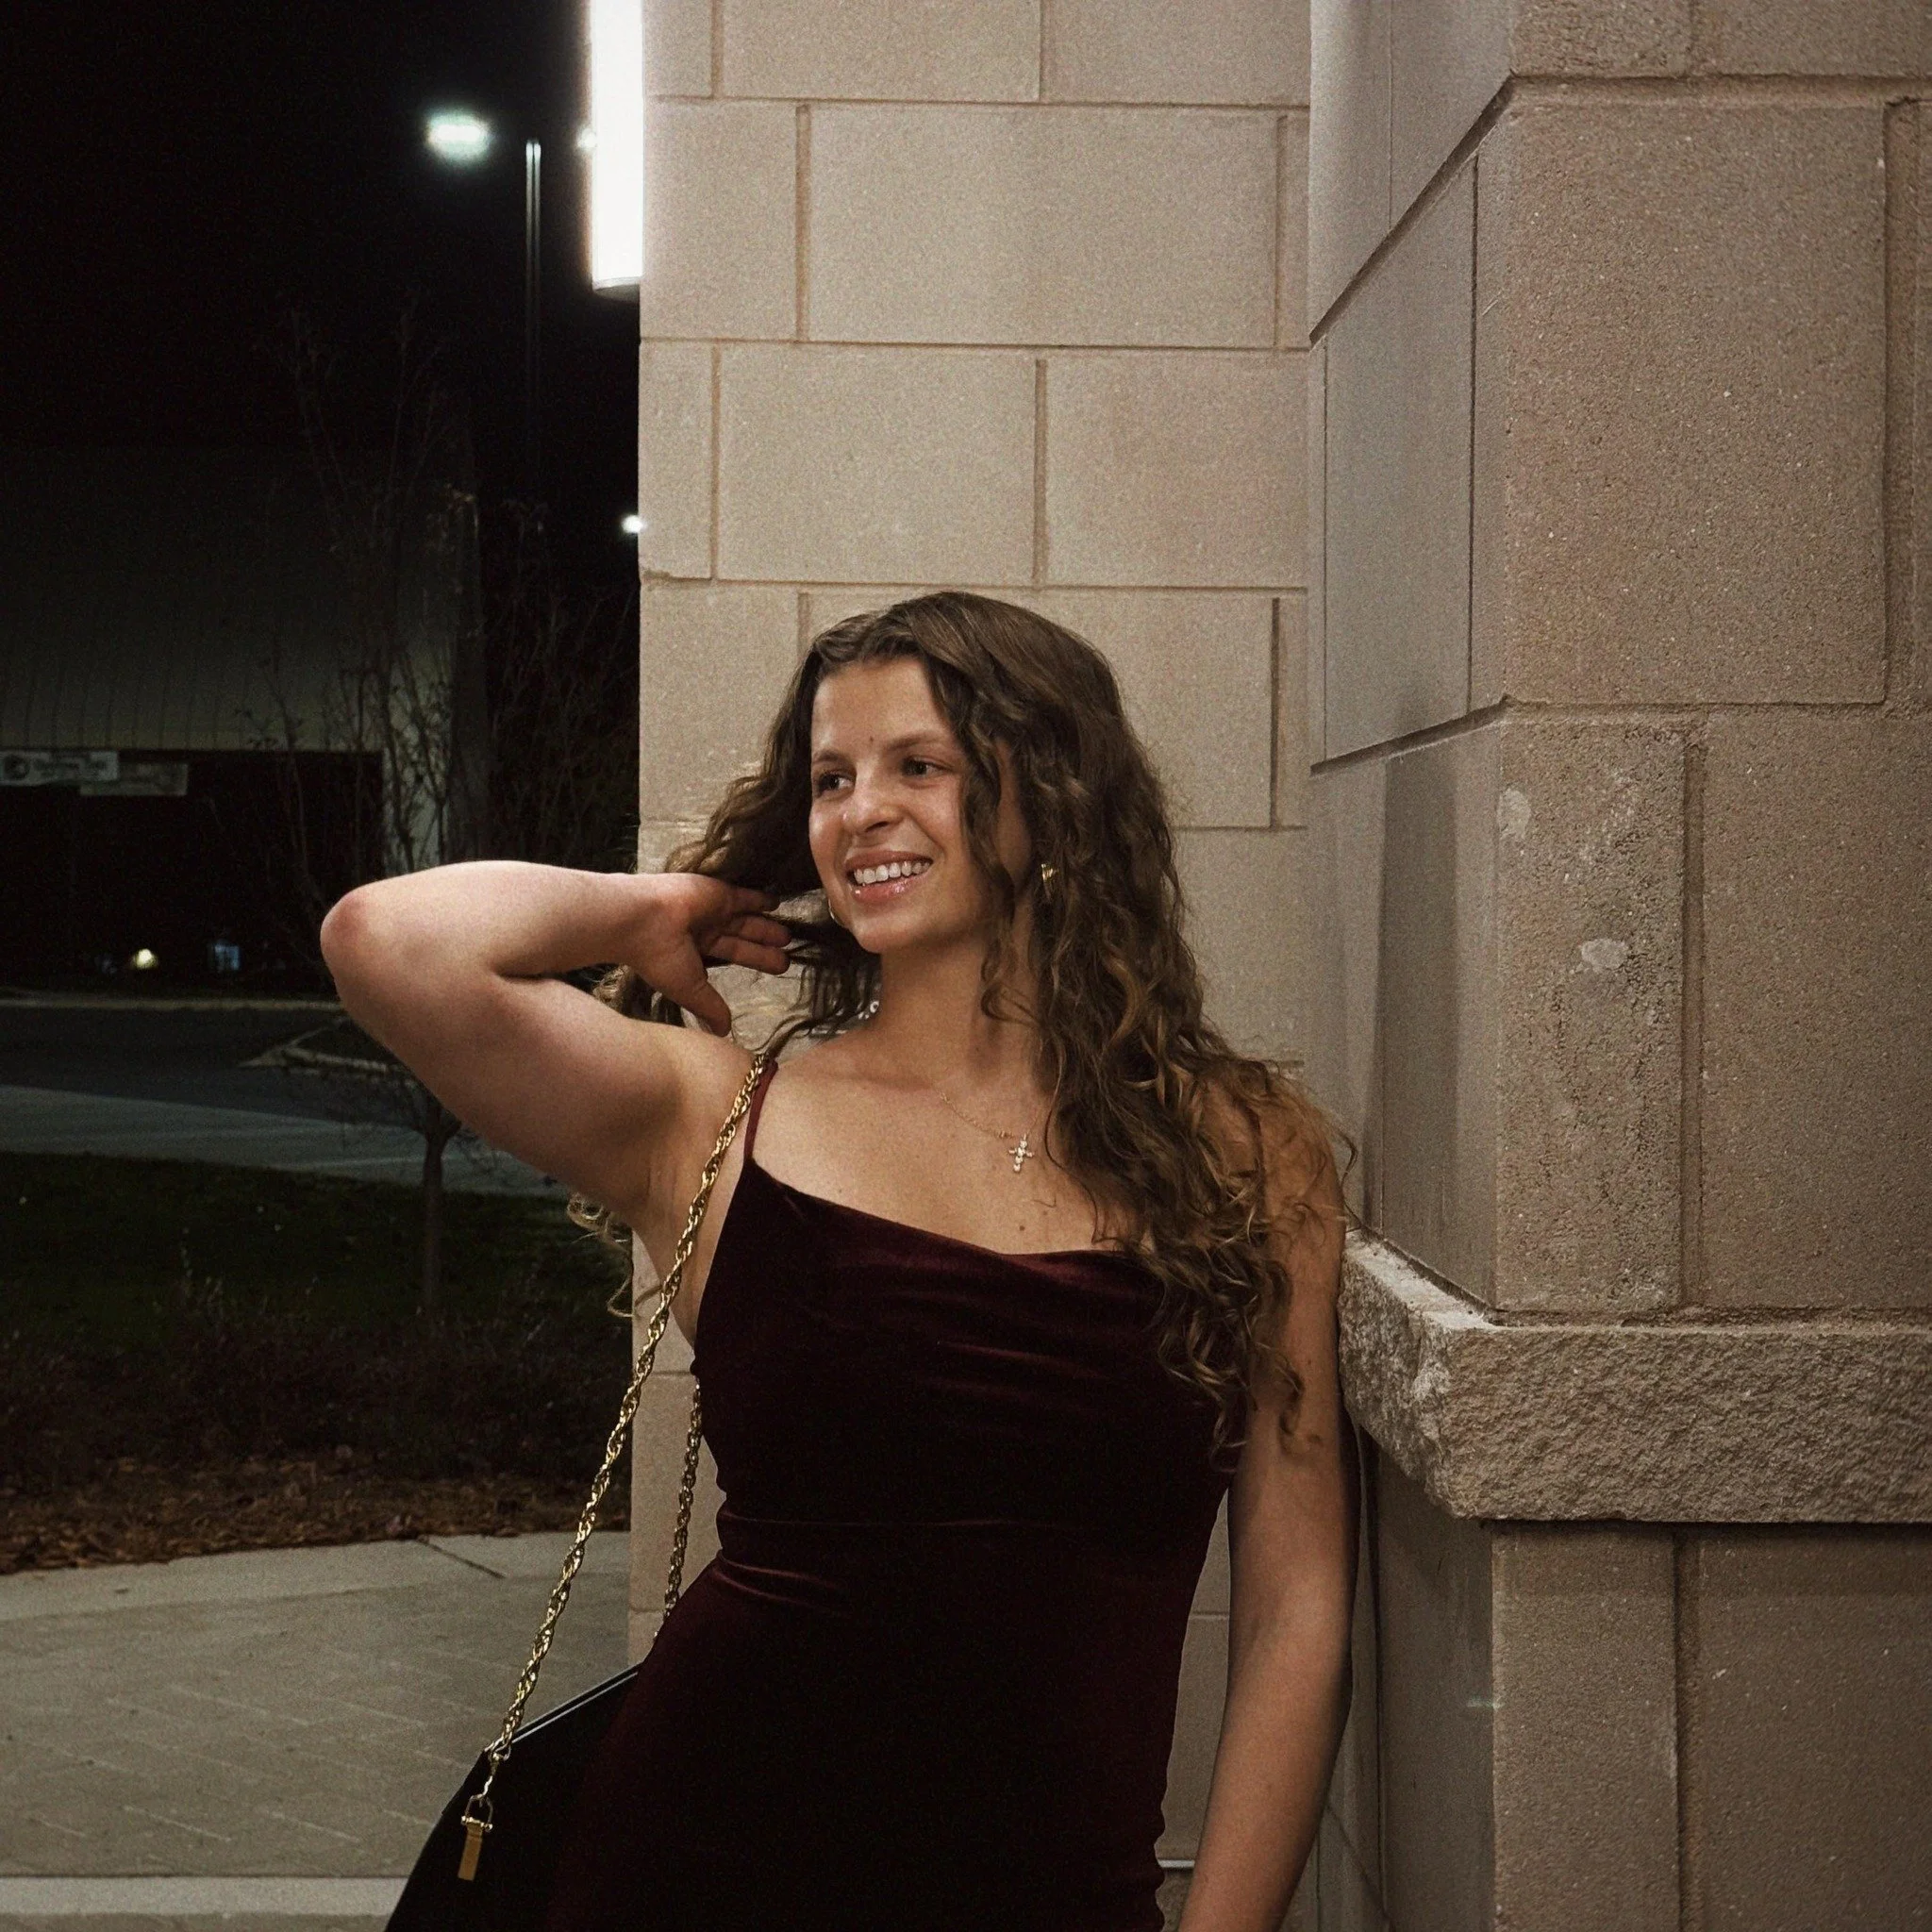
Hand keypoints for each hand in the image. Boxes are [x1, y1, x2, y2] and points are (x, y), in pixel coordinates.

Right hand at [629, 874, 791, 1037]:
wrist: (644, 919)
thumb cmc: (661, 958)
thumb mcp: (689, 989)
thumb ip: (710, 1007)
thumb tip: (723, 1034)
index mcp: (694, 953)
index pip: (729, 959)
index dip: (751, 964)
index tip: (772, 971)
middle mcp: (704, 932)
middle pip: (741, 942)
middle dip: (762, 951)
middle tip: (786, 959)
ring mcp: (711, 911)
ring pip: (746, 921)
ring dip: (766, 928)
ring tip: (788, 937)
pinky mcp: (718, 893)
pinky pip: (744, 896)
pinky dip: (760, 899)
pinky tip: (776, 902)